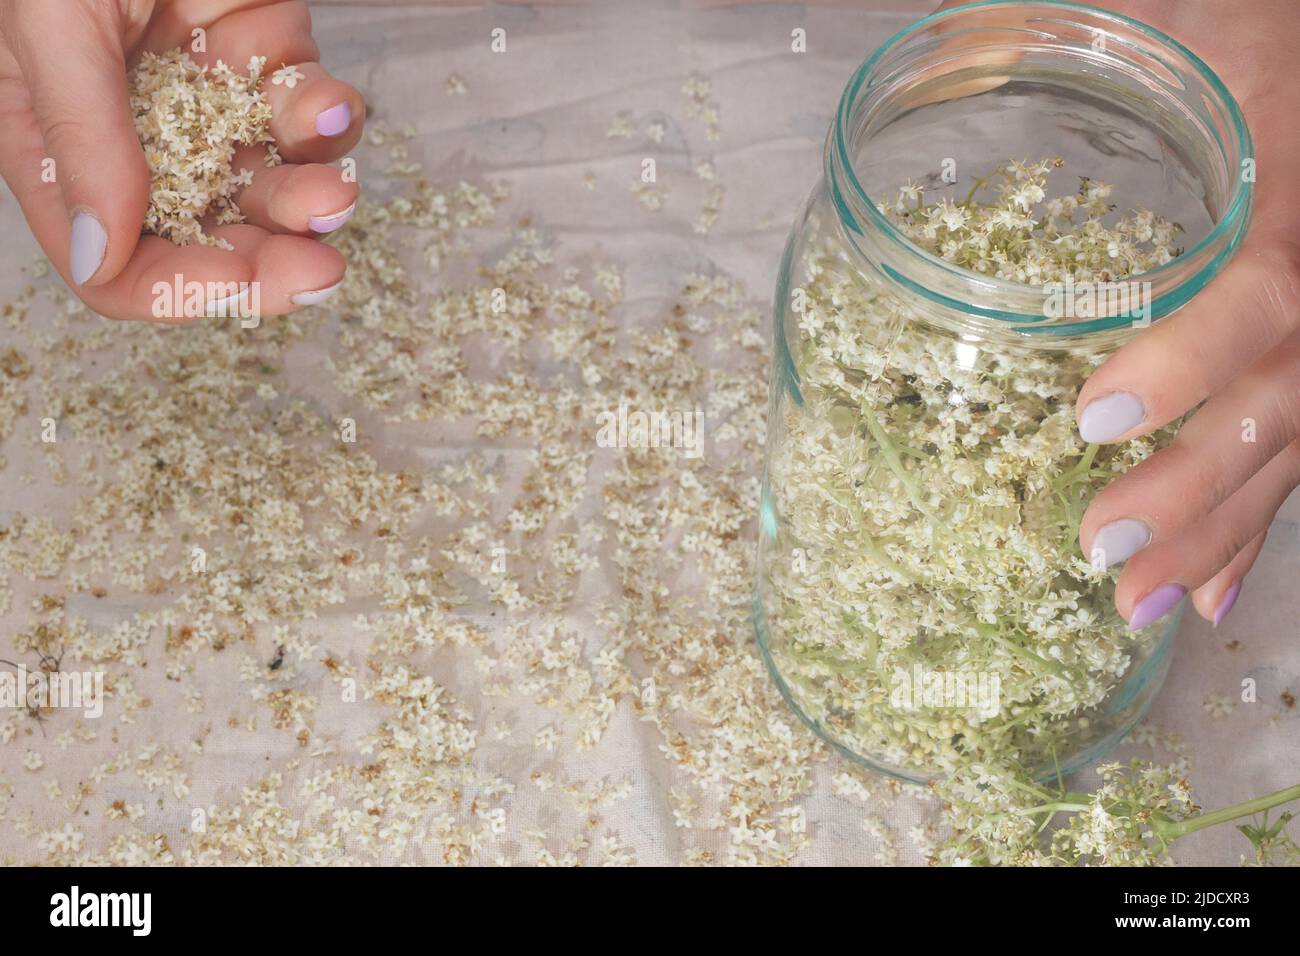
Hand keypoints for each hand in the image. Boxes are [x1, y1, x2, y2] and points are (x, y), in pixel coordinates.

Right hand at [0, 0, 363, 321]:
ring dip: (309, 197)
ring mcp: (204, 93)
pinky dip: (329, 119)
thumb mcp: (52, 18)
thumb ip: (80, 135)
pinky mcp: (264, 51)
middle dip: (268, 261)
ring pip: (270, 185)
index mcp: (58, 140)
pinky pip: (308, 114)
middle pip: (207, 238)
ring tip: (333, 189)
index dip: (178, 287)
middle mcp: (135, 132)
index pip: (113, 259)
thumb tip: (102, 258)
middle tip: (320, 269)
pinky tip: (332, 100)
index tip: (239, 284)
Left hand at [1074, 0, 1299, 629]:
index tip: (1094, 416)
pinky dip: (1254, 527)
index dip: (1194, 362)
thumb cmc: (1252, 19)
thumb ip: (1057, 24)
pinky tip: (1208, 594)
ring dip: (1219, 534)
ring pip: (1294, 445)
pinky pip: (1299, 450)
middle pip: (1286, 401)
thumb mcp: (1172, 9)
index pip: (1268, 292)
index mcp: (1295, 187)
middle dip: (1196, 490)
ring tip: (1137, 606)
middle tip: (1101, 553)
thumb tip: (952, 33)